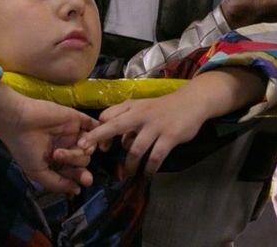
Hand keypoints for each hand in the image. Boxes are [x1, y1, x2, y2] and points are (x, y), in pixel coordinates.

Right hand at [0, 84, 99, 194]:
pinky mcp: (76, 119)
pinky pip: (94, 126)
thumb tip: (77, 191)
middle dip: (77, 163)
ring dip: (82, 151)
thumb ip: (57, 183)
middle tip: (58, 155)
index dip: (79, 177)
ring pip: (90, 146)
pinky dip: (97, 134)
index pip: (75, 172)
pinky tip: (87, 140)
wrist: (19, 121)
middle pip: (84, 161)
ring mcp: (72, 133)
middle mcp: (66, 147)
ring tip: (66, 147)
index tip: (84, 180)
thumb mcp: (37, 172)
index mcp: (57, 161)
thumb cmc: (25, 148)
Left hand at [76, 68, 260, 175]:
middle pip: (114, 126)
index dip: (98, 131)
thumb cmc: (162, 107)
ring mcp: (155, 126)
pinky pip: (155, 156)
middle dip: (98, 139)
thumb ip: (126, 120)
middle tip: (85, 154)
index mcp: (132, 107)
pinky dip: (150, 168)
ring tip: (129, 174)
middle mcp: (141, 115)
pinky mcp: (170, 137)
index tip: (93, 146)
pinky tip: (147, 174)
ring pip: (136, 149)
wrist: (191, 102)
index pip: (107, 116)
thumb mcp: (142, 107)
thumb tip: (116, 141)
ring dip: (130, 164)